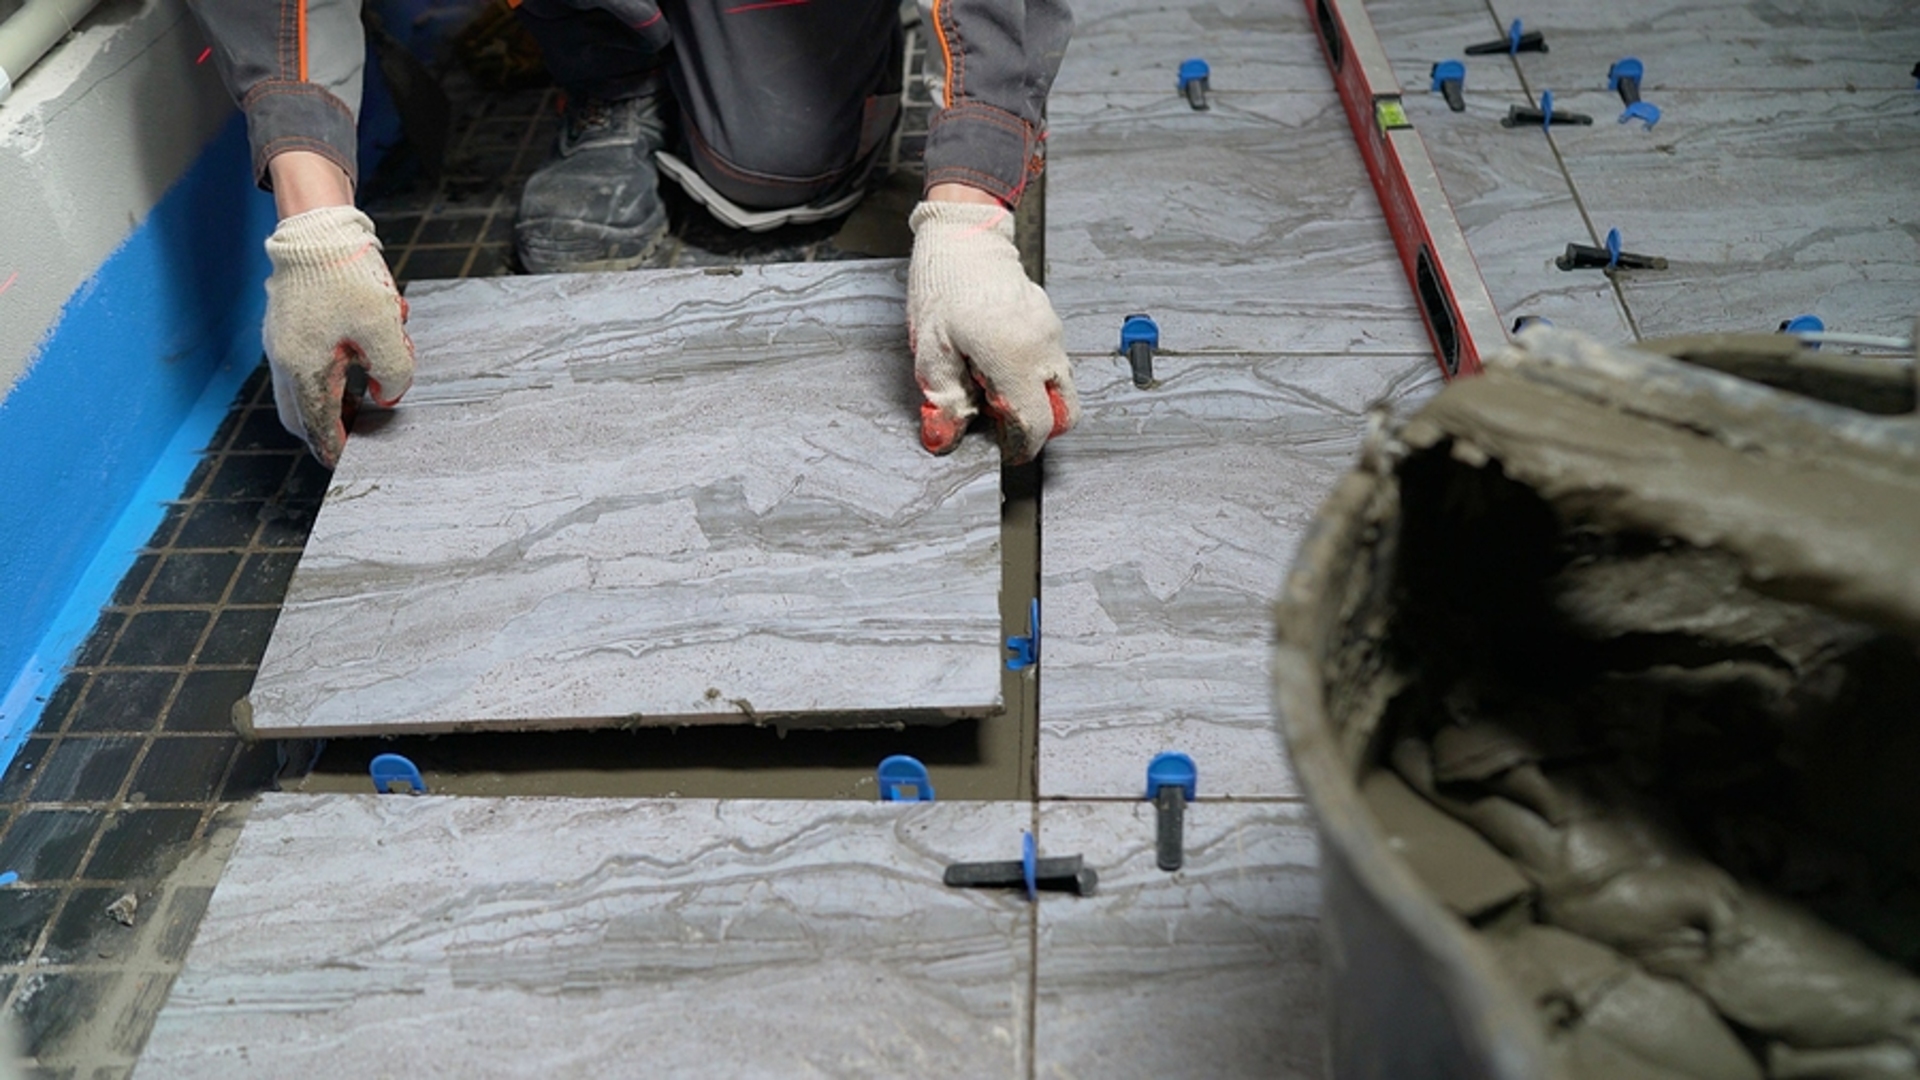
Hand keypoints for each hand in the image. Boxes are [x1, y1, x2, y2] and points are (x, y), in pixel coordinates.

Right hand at [262, 205, 414, 467]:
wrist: (317, 227)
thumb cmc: (347, 276)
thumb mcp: (384, 328)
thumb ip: (394, 371)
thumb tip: (389, 397)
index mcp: (303, 368)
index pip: (317, 427)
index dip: (337, 450)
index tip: (354, 463)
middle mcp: (284, 359)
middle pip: (299, 415)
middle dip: (325, 432)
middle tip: (355, 441)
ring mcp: (282, 342)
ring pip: (300, 391)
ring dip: (330, 402)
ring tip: (364, 404)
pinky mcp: (288, 326)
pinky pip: (304, 365)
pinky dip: (328, 376)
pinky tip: (359, 363)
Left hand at [907, 198, 1077, 462]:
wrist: (964, 238)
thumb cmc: (945, 286)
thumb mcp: (931, 351)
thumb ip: (943, 400)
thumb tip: (944, 439)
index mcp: (1013, 357)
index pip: (1035, 423)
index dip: (1021, 447)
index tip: (1006, 452)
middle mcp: (1043, 348)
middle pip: (1065, 413)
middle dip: (1038, 426)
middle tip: (1000, 419)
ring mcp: (1052, 333)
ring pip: (1061, 387)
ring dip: (1035, 399)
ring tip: (993, 385)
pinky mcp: (1051, 323)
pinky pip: (1053, 362)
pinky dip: (1033, 374)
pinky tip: (998, 362)